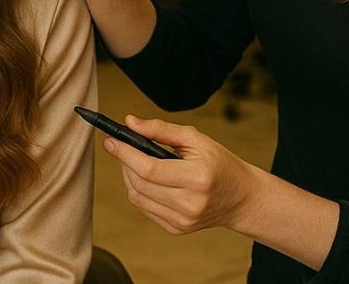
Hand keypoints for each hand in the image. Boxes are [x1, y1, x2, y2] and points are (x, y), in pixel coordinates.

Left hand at [104, 116, 257, 234]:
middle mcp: (190, 204)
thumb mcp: (195, 138)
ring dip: (128, 175)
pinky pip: (144, 208)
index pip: (149, 169)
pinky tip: (145, 178)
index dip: (125, 154)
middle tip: (122, 146)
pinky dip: (137, 190)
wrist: (241, 197)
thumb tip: (130, 122)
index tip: (110, 141)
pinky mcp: (177, 229)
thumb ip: (160, 129)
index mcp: (197, 179)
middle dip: (124, 162)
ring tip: (134, 161)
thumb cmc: (218, 163)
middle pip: (139, 183)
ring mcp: (183, 220)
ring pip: (137, 197)